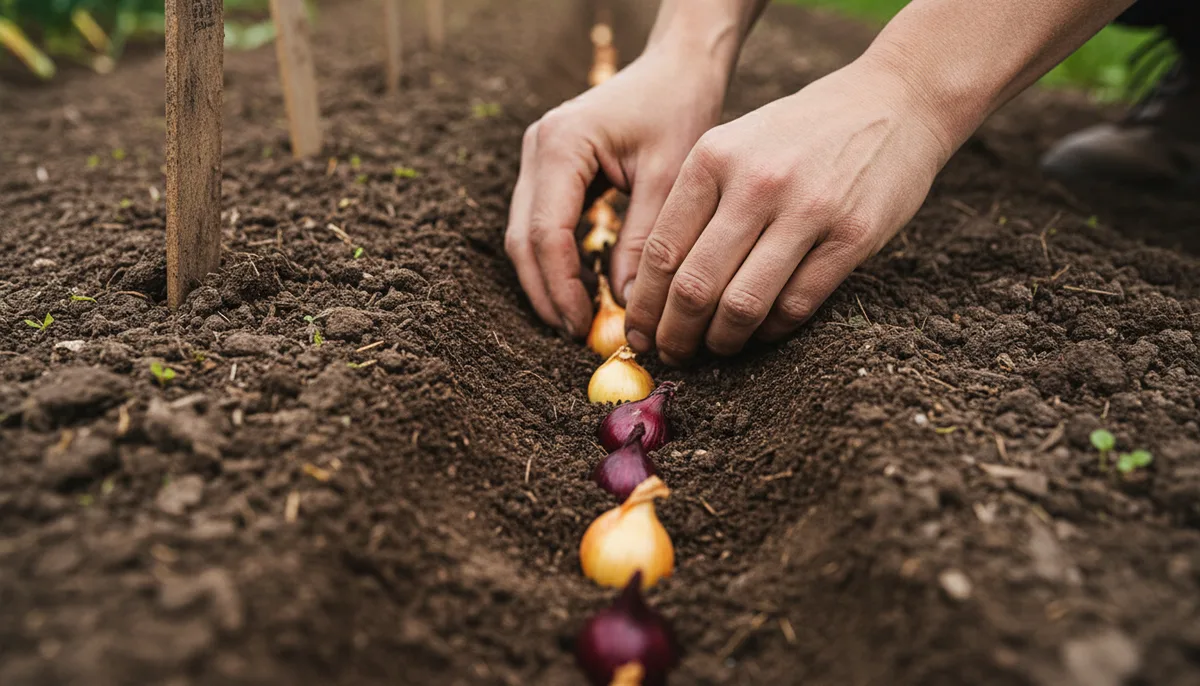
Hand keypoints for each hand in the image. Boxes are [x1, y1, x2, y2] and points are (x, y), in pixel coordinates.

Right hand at [505, 45, 727, 335]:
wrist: (677, 67)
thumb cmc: (680, 109)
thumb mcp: (670, 178)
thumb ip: (645, 241)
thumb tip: (628, 306)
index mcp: (562, 144)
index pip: (546, 232)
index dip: (561, 287)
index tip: (586, 326)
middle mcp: (537, 147)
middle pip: (522, 238)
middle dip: (546, 292)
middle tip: (577, 334)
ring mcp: (537, 156)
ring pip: (523, 234)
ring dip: (546, 281)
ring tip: (578, 320)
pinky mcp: (548, 167)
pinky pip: (539, 223)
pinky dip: (555, 260)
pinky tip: (582, 289)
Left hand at [623, 59, 952, 362]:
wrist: (894, 100)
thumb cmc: (801, 133)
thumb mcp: (736, 144)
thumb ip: (696, 203)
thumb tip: (652, 284)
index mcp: (713, 157)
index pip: (661, 251)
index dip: (643, 306)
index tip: (638, 333)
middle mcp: (756, 183)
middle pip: (695, 287)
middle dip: (675, 335)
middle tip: (671, 354)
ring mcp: (808, 210)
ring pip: (743, 305)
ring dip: (722, 341)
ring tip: (715, 349)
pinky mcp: (853, 236)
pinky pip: (797, 305)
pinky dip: (771, 330)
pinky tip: (761, 331)